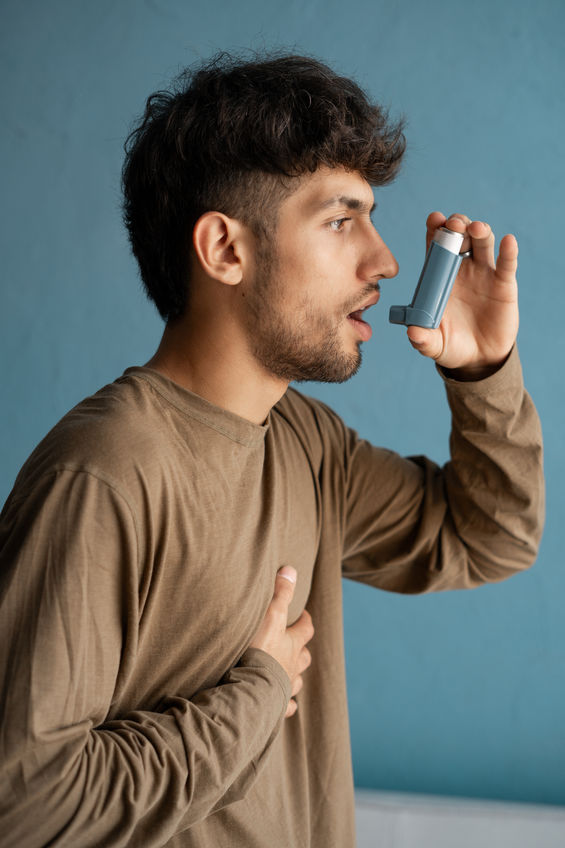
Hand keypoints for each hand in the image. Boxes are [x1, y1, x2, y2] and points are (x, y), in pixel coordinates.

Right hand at [249, 567, 313, 717]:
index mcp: (293, 644)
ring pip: (297, 680)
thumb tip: (291, 570)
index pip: (306, 629)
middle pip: (304, 656)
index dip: (305, 620)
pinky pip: (286, 706)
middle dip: (302, 649)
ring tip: (290, 671)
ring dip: (295, 674)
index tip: (303, 615)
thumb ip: (281, 593)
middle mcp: (293, 665)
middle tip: (297, 643)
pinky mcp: (276, 705)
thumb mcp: (270, 616)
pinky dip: (287, 705)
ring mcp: (286, 686)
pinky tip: (288, 706)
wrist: (250, 688)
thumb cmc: (259, 650)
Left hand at [407, 212, 518, 377]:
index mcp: (439, 276)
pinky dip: (509, 252)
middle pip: (460, 237)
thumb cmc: (452, 346)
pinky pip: (507, 264)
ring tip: (474, 229)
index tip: (434, 219)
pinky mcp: (504, 284)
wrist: (479, 358)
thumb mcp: (434, 345)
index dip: (435, 230)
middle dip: (457, 225)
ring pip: (482, 243)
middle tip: (453, 225)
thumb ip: (422, 339)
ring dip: (479, 231)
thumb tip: (412, 333)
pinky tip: (508, 242)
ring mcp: (483, 274)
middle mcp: (461, 269)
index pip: (436, 246)